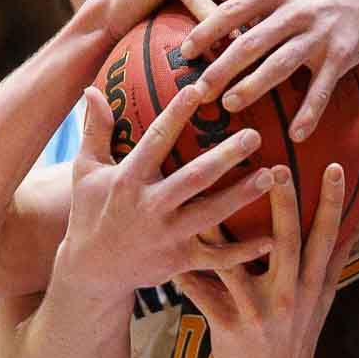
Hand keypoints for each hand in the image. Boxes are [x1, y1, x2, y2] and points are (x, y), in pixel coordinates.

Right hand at [56, 84, 275, 298]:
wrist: (92, 269)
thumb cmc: (91, 210)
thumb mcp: (86, 170)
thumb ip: (95, 130)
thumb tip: (92, 89)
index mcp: (127, 180)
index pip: (155, 141)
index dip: (176, 114)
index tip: (199, 88)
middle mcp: (149, 206)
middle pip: (193, 178)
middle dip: (225, 157)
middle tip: (254, 135)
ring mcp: (167, 236)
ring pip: (211, 215)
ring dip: (242, 196)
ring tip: (272, 175)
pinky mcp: (180, 261)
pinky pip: (216, 258)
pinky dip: (244, 252)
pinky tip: (272, 238)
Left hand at [179, 0, 358, 142]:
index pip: (234, 10)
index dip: (208, 31)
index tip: (185, 52)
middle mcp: (296, 11)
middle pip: (253, 42)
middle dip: (223, 68)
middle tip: (198, 92)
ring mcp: (319, 35)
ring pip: (282, 64)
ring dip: (256, 87)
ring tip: (230, 104)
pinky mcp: (339, 57)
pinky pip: (323, 87)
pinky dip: (311, 111)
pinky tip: (295, 134)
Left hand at [184, 162, 354, 357]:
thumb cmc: (298, 339)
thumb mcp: (322, 303)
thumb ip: (333, 263)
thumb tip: (353, 226)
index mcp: (313, 285)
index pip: (327, 238)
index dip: (333, 204)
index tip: (335, 167)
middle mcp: (289, 295)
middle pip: (289, 243)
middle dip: (284, 206)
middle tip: (276, 168)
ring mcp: (259, 311)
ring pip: (238, 264)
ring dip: (222, 233)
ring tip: (207, 199)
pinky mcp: (229, 326)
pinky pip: (203, 295)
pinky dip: (187, 275)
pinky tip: (169, 254)